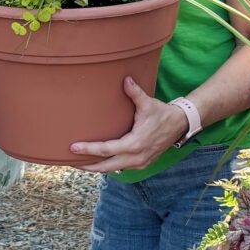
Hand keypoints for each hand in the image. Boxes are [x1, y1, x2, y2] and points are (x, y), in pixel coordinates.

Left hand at [69, 77, 189, 173]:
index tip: (73, 148)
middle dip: (87, 165)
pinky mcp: (142, 164)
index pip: (105, 150)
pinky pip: (121, 168)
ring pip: (113, 170)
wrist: (179, 125)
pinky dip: (108, 166)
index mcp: (134, 144)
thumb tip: (125, 79)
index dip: (88, 150)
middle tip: (70, 161)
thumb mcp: (148, 103)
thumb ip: (135, 92)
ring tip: (80, 163)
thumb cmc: (161, 114)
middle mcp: (135, 158)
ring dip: (97, 167)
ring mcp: (139, 163)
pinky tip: (98, 162)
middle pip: (105, 166)